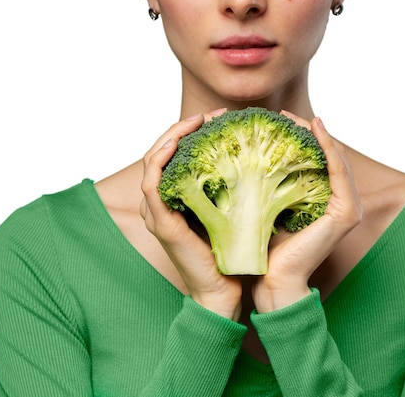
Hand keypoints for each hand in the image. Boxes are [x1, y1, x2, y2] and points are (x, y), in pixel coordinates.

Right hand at [140, 110, 241, 319]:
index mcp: (175, 198)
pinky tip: (174, 144)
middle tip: (212, 115)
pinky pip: (151, 184)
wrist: (222, 290)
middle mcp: (160, 202)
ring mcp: (157, 212)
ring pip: (152, 162)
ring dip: (172, 136)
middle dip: (183, 128)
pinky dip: (159, 160)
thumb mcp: (229, 209)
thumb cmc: (228, 252)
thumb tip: (253, 160)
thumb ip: (229, 186)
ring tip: (197, 121)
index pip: (174, 155)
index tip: (217, 118)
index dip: (189, 132)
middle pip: (161, 152)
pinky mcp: (161, 223)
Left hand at [252, 112, 361, 312]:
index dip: (301, 138)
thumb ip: (271, 184)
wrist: (271, 280)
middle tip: (281, 114)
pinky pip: (338, 169)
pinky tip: (314, 127)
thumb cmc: (265, 248)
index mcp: (326, 202)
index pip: (318, 161)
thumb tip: (251, 156)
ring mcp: (348, 207)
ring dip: (315, 134)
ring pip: (335, 157)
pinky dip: (328, 145)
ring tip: (292, 117)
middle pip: (328, 156)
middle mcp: (342, 203)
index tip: (276, 121)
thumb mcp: (268, 206)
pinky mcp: (346, 212)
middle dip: (306, 132)